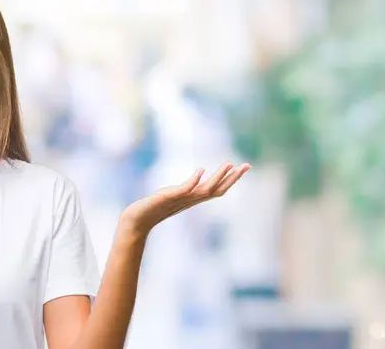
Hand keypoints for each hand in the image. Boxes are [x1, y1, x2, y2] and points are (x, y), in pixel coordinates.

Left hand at [120, 161, 249, 236]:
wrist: (137, 220)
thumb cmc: (153, 208)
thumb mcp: (172, 194)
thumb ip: (184, 189)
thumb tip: (192, 182)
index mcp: (193, 198)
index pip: (217, 189)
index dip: (231, 179)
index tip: (244, 167)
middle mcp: (191, 200)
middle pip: (218, 189)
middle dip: (233, 178)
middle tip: (247, 165)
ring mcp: (181, 199)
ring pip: (205, 189)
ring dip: (218, 177)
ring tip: (229, 163)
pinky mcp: (169, 197)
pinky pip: (185, 189)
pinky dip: (194, 181)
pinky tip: (201, 170)